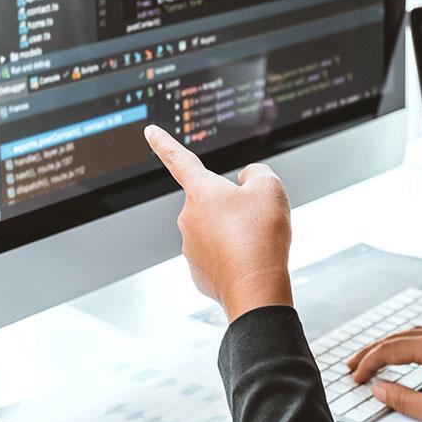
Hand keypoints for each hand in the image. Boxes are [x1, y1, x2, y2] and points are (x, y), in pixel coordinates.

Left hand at [145, 125, 292, 320]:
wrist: (256, 288)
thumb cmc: (260, 238)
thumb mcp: (270, 188)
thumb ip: (258, 172)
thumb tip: (247, 178)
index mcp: (202, 191)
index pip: (179, 159)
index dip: (165, 143)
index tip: (150, 133)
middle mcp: (189, 218)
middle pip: (213, 202)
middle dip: (234, 207)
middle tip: (257, 220)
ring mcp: (191, 247)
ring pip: (217, 230)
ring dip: (236, 233)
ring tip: (255, 244)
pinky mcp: (199, 272)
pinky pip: (218, 256)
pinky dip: (234, 257)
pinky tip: (247, 262)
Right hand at [347, 326, 421, 421]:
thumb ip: (401, 399)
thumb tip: (379, 389)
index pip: (388, 350)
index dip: (368, 364)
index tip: (356, 377)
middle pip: (396, 337)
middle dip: (372, 351)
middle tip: (353, 364)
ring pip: (411, 334)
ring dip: (389, 345)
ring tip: (373, 358)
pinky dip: (407, 343)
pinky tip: (403, 353)